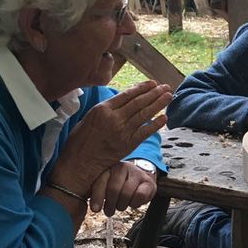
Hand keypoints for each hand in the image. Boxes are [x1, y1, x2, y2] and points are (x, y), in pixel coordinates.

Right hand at [51, 80, 171, 195]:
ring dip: (158, 104)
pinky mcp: (128, 144)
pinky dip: (156, 124)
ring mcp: (122, 131)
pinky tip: (164, 117)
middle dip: (154, 93)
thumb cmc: (80, 141)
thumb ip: (105, 109)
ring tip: (168, 96)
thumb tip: (122, 101)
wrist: (78, 164)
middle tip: (166, 87)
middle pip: (139, 102)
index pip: (127, 94)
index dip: (142, 88)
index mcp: (102, 109)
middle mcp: (114, 118)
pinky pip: (145, 131)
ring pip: (144, 114)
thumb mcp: (88, 118)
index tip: (152, 83)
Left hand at [89, 161, 156, 216]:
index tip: (95, 209)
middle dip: (110, 204)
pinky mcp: (148, 182)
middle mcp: (123, 167)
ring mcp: (137, 173)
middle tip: (109, 211)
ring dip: (122, 205)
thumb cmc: (120, 183)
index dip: (97, 197)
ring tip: (120, 206)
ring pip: (126, 193)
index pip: (101, 182)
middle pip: (114, 189)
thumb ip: (97, 191)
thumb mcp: (106, 184)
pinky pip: (140, 196)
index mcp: (109, 167)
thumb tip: (92, 206)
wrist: (141, 176)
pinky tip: (132, 202)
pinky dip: (134, 204)